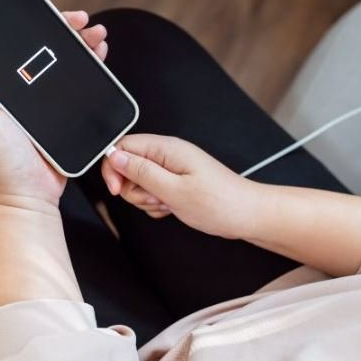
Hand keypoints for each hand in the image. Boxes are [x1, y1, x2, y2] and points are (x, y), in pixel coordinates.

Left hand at [0, 11, 107, 209]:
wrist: (28, 198)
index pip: (16, 45)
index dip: (32, 23)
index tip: (48, 7)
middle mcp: (21, 91)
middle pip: (45, 50)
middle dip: (64, 30)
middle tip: (81, 19)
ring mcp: (44, 103)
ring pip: (65, 65)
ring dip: (82, 46)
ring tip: (98, 36)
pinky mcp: (64, 117)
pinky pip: (79, 87)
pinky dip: (91, 70)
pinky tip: (100, 57)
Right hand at [101, 134, 260, 238]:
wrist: (247, 215)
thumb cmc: (220, 202)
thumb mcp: (174, 190)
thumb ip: (142, 172)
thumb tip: (115, 156)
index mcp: (167, 149)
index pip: (122, 146)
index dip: (113, 168)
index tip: (117, 189)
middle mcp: (169, 155)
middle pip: (128, 167)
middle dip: (134, 189)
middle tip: (156, 198)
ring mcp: (172, 170)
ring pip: (139, 184)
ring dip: (147, 199)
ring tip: (169, 204)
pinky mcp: (176, 183)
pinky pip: (153, 194)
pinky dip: (157, 205)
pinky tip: (173, 208)